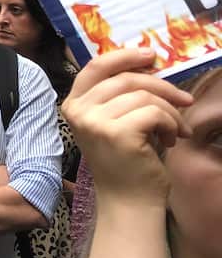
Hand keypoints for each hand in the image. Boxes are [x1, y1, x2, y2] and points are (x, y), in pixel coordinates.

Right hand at [61, 48, 192, 205]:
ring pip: (144, 96)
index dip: (124, 56)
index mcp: (73, 104)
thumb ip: (118, 95)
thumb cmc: (125, 162)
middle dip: (162, 86)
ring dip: (170, 111)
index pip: (95, 67)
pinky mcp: (118, 133)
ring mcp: (95, 122)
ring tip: (176, 129)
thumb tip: (146, 64)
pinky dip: (172, 124)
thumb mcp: (112, 121)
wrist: (128, 201)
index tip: (151, 55)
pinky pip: (155, 113)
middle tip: (185, 99)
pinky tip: (172, 139)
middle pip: (125, 78)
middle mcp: (78, 111)